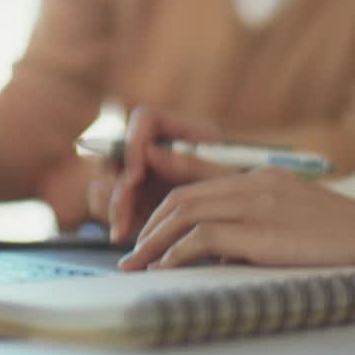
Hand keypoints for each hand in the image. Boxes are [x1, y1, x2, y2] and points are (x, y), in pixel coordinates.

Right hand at [107, 106, 232, 242]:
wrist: (245, 223)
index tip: (136, 176)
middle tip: (123, 216)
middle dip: (118, 186)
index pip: (145, 119)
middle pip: (119, 151)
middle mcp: (156, 147)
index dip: (134, 144)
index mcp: (181, 130)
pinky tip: (123, 235)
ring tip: (122, 231)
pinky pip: (110, 203)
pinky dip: (113, 219)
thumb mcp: (227, 177)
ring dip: (111, 205)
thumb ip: (191, 164)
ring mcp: (143, 173)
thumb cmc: (246, 191)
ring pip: (109, 179)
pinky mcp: (136, 199)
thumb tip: (150, 152)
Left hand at [117, 168, 354, 270]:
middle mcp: (253, 182)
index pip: (197, 182)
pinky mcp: (260, 230)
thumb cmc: (345, 239)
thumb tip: (215, 256)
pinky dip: (176, 254)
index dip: (164, 205)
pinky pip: (202, 238)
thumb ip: (253, 230)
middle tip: (132, 253)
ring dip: (154, 241)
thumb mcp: (292, 224)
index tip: (144, 230)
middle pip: (182, 195)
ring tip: (137, 266)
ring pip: (184, 213)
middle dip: (150, 225)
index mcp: (260, 177)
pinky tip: (164, 271)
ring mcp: (256, 202)